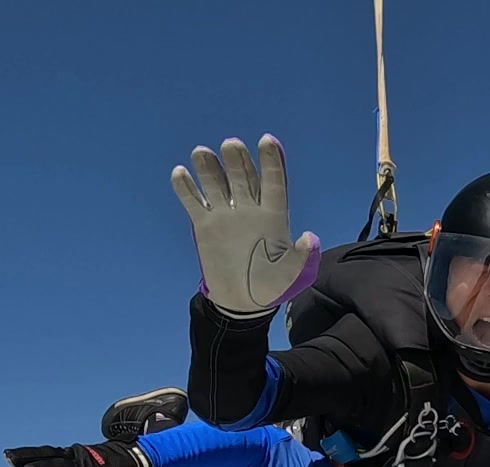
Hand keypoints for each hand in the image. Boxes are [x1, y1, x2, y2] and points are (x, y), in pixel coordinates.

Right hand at [4, 440, 149, 466]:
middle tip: (9, 458)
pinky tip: (21, 457)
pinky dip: (37, 454)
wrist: (131, 456)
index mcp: (86, 465)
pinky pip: (51, 453)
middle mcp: (77, 456)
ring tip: (8, 456)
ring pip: (48, 452)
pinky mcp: (71, 455)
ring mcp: (73, 454)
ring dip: (28, 454)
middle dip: (29, 456)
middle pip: (49, 455)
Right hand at [171, 134, 320, 316]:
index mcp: (273, 216)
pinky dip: (186, 188)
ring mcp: (226, 215)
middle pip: (243, 177)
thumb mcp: (292, 276)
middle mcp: (249, 209)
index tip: (267, 140)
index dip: (271, 162)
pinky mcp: (205, 225)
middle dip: (238, 160)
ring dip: (209, 168)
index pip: (273, 183)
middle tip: (231, 145)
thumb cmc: (271, 286)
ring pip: (217, 184)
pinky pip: (194, 202)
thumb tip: (309, 238)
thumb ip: (302, 258)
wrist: (242, 301)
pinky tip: (180, 173)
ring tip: (201, 152)